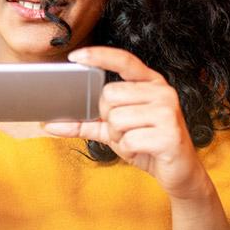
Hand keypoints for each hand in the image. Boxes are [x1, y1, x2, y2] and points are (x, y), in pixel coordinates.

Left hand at [42, 46, 212, 200]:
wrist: (180, 173)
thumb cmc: (147, 145)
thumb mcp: (114, 131)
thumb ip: (86, 123)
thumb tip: (49, 124)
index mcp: (150, 82)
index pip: (123, 60)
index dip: (98, 56)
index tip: (75, 57)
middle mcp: (162, 91)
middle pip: (109, 95)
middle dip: (108, 118)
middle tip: (124, 130)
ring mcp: (168, 111)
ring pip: (116, 119)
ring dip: (118, 137)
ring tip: (136, 141)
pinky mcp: (170, 134)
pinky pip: (128, 140)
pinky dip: (128, 150)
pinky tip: (144, 150)